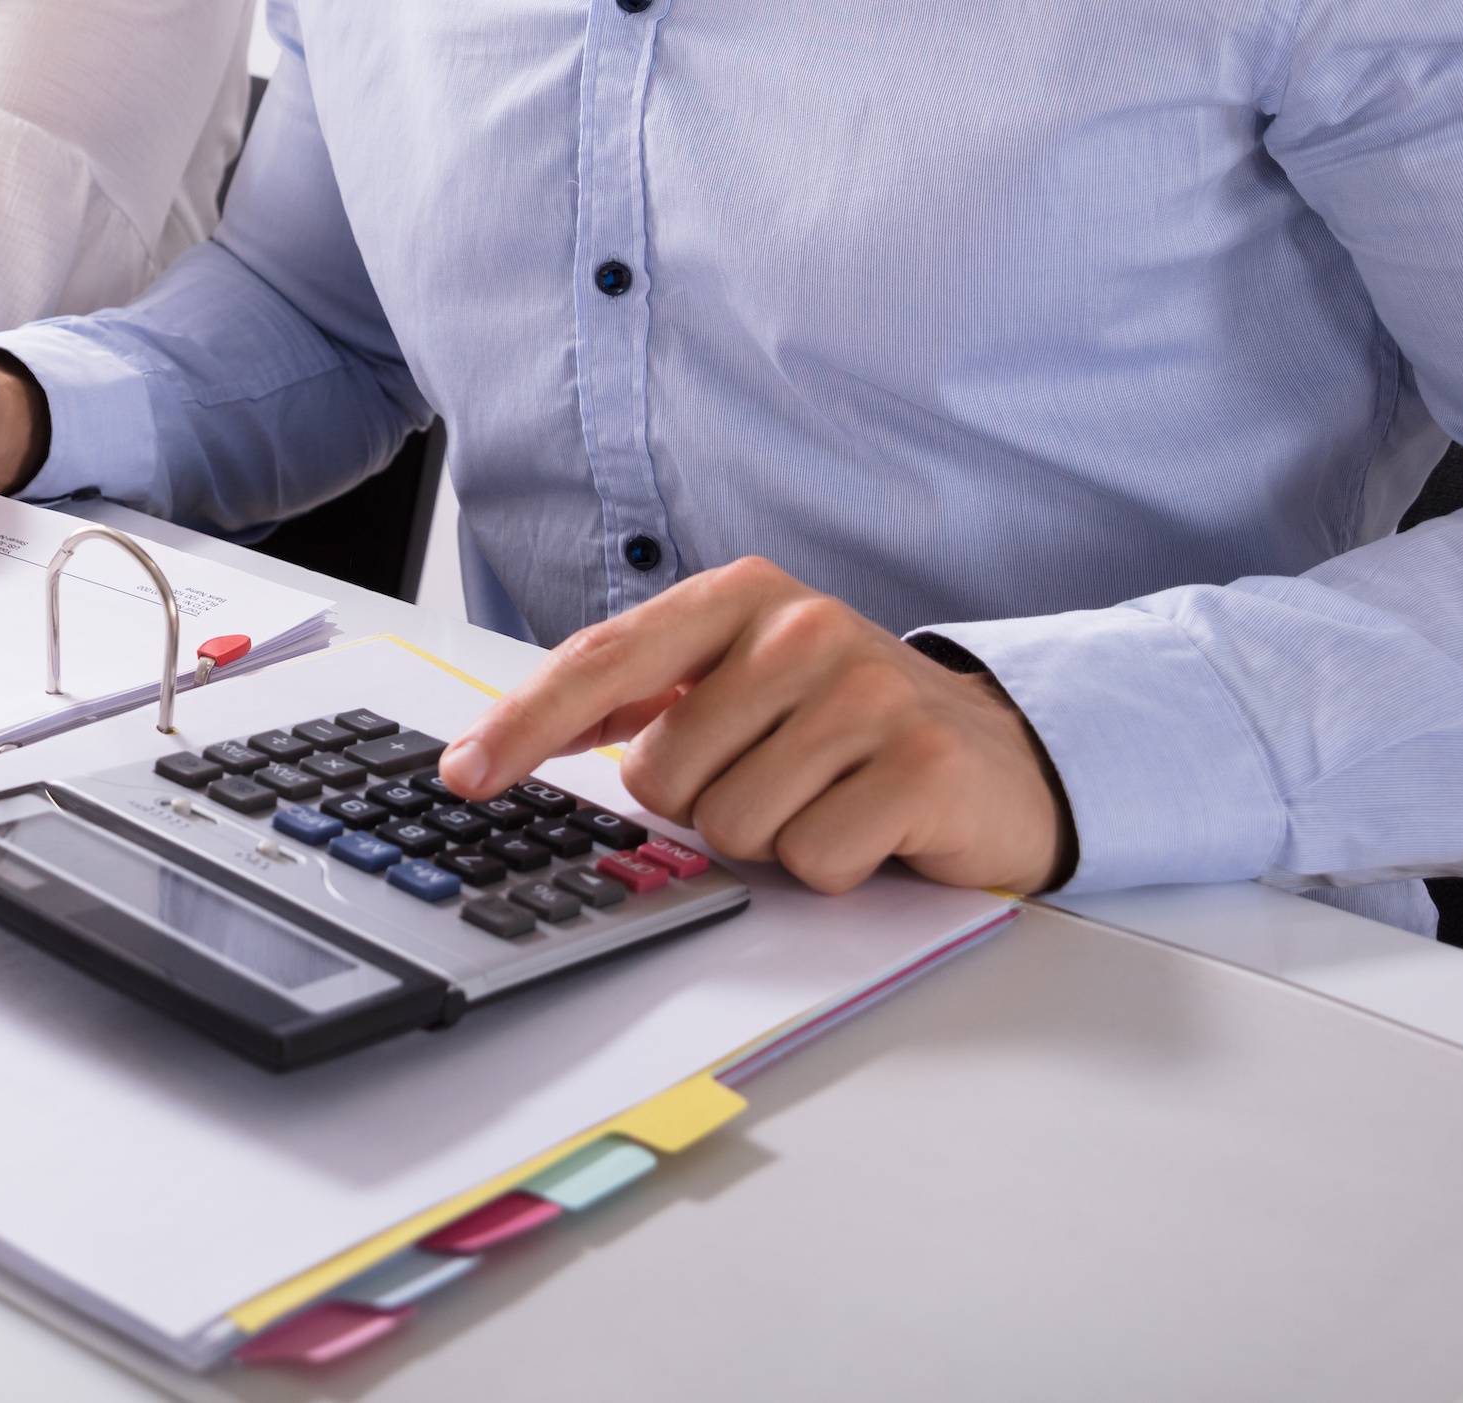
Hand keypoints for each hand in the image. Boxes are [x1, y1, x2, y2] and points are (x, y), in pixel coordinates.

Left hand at [441, 558, 1067, 895]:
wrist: (1000, 755)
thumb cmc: (848, 723)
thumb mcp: (745, 680)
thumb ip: (643, 695)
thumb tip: (513, 733)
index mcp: (742, 597)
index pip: (602, 660)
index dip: (521, 722)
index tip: (462, 773)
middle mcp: (802, 628)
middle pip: (663, 774)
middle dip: (705, 803)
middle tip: (776, 776)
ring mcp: (866, 692)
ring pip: (731, 826)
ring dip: (770, 837)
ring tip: (825, 797)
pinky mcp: (919, 766)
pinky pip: (809, 859)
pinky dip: (830, 866)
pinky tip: (871, 824)